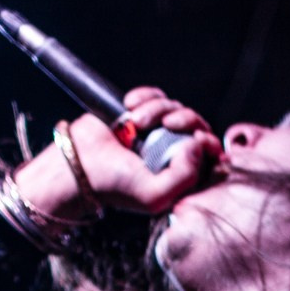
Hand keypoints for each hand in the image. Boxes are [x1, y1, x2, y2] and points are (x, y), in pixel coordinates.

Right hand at [14, 87, 220, 219]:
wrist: (78, 164)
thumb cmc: (114, 186)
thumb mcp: (155, 195)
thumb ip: (185, 177)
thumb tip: (196, 144)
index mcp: (180, 176)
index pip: (211, 155)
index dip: (210, 142)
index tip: (196, 140)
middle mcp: (170, 153)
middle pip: (197, 125)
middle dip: (185, 118)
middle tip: (166, 124)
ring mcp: (155, 132)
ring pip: (175, 107)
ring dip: (156, 109)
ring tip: (134, 122)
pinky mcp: (139, 113)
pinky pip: (155, 95)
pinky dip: (144, 96)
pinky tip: (128, 106)